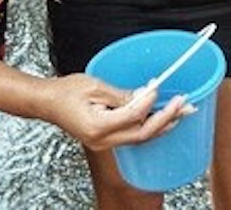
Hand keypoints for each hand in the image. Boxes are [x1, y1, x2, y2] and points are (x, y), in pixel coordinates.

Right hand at [49, 73, 189, 150]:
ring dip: (161, 124)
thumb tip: (146, 96)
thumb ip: (122, 95)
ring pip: (139, 138)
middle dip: (166, 119)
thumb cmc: (66, 91)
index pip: (134, 116)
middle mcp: (102, 140)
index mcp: (98, 126)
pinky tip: (160, 118)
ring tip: (180, 112)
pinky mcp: (105, 140)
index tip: (159, 88)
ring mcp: (104, 143)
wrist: (47, 102)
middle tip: (184, 104)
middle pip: (142, 134)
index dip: (149, 102)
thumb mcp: (95, 86)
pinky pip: (131, 136)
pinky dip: (148, 126)